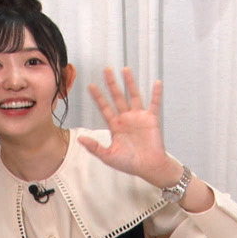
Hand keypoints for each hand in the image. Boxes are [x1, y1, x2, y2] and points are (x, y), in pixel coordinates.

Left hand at [81, 68, 177, 185]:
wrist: (148, 167)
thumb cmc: (129, 162)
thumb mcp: (108, 156)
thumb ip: (94, 147)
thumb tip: (79, 139)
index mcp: (115, 125)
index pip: (104, 107)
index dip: (98, 97)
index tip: (91, 85)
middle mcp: (126, 118)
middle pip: (117, 96)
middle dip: (112, 83)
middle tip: (106, 70)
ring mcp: (139, 117)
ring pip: (133, 96)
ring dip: (130, 83)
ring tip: (125, 70)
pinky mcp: (151, 120)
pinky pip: (154, 104)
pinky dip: (156, 94)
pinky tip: (157, 83)